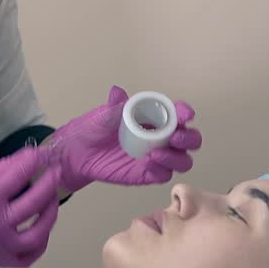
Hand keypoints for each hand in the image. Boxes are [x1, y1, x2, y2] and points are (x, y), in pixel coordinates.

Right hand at [0, 146, 61, 267]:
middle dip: (48, 183)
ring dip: (50, 214)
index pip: (17, 177)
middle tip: (54, 172)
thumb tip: (28, 158)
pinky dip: (39, 244)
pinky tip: (41, 229)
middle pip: (33, 203)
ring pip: (37, 234)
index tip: (41, 154)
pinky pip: (27, 258)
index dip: (33, 162)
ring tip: (51, 199)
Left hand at [51, 86, 201, 192]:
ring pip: (182, 160)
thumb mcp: (102, 116)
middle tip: (175, 138)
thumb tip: (117, 92)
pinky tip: (148, 164)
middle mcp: (161, 137)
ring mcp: (157, 157)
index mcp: (154, 117)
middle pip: (190, 139)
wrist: (78, 152)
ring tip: (156, 154)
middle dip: (189, 138)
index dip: (185, 112)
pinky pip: (163, 175)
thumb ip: (113, 106)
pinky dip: (161, 170)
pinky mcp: (148, 174)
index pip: (178, 113)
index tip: (185, 114)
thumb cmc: (94, 128)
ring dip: (176, 157)